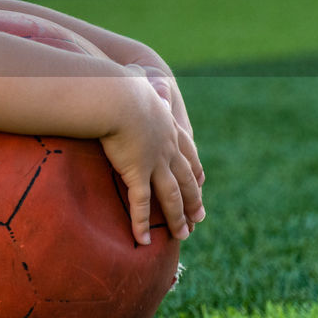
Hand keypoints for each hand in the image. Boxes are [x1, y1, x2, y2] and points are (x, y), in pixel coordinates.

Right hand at [100, 67, 203, 244]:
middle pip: (186, 180)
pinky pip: (141, 204)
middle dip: (193, 202)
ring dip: (177, 218)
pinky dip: (142, 224)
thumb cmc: (121, 84)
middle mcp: (167, 148)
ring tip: (183, 235)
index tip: (201, 185)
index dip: (195, 173)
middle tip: (199, 219)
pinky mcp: (137, 171)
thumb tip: (139, 76)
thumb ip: (141, 83)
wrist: (116, 94)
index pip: (189, 155)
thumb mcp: (137, 82)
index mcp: (169, 128)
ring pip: (171, 196)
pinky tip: (144, 241)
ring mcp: (155, 161)